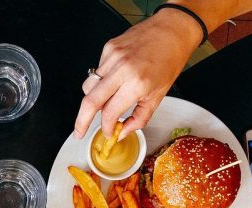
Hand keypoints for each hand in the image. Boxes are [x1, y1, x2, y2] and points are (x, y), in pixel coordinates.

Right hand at [74, 9, 199, 138]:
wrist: (172, 30)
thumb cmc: (169, 60)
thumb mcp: (159, 96)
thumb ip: (139, 118)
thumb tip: (122, 131)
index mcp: (137, 83)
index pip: (110, 112)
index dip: (106, 127)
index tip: (107, 132)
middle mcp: (122, 69)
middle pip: (90, 101)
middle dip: (81, 121)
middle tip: (79, 132)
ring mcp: (113, 56)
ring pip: (89, 86)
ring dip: (92, 99)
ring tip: (104, 101)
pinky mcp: (108, 48)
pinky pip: (97, 72)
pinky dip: (101, 81)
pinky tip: (115, 78)